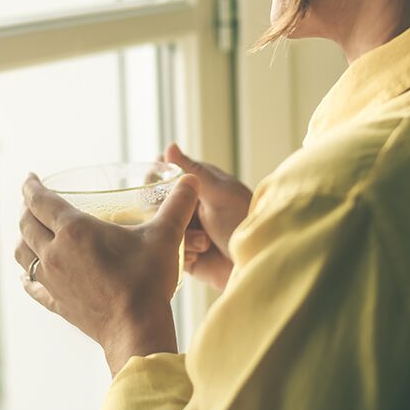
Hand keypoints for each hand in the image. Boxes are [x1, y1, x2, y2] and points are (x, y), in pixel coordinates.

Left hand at [15, 173, 199, 375]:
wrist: (136, 329)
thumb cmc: (147, 281)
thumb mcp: (164, 236)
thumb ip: (177, 205)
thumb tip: (191, 180)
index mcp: (74, 230)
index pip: (40, 201)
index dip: (31, 186)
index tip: (30, 177)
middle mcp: (54, 253)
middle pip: (26, 224)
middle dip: (26, 208)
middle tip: (33, 200)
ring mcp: (52, 280)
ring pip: (22, 253)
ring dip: (22, 238)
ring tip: (29, 231)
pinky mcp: (57, 303)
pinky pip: (32, 287)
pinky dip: (26, 277)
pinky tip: (26, 276)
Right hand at [163, 143, 251, 291]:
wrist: (255, 263)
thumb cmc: (245, 222)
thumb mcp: (220, 193)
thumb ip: (193, 171)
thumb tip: (169, 146)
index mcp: (197, 185)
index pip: (164, 174)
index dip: (155, 179)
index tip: (157, 187)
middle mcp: (188, 206)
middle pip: (154, 202)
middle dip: (169, 212)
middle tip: (190, 219)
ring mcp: (185, 229)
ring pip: (160, 227)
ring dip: (182, 236)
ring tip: (205, 242)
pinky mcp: (183, 254)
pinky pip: (168, 251)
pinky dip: (184, 253)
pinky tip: (202, 255)